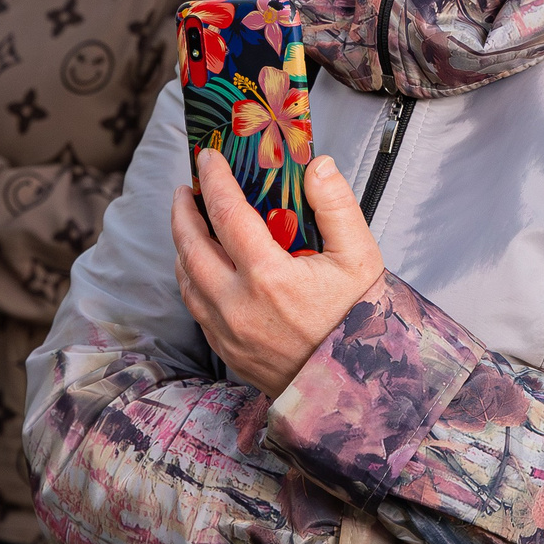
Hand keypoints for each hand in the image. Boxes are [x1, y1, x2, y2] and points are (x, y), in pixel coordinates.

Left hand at [172, 149, 384, 399]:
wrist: (355, 387)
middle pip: (191, 247)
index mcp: (269, 277)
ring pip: (186, 279)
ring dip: (181, 247)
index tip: (208, 157)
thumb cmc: (360, 319)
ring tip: (189, 224)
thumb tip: (317, 165)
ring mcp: (227, 332)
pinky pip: (195, 308)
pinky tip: (199, 267)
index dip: (214, 180)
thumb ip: (338, 206)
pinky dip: (190, 279)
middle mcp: (237, 305)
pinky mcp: (227, 352)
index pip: (227, 214)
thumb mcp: (361, 258)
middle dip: (183, 212)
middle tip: (185, 189)